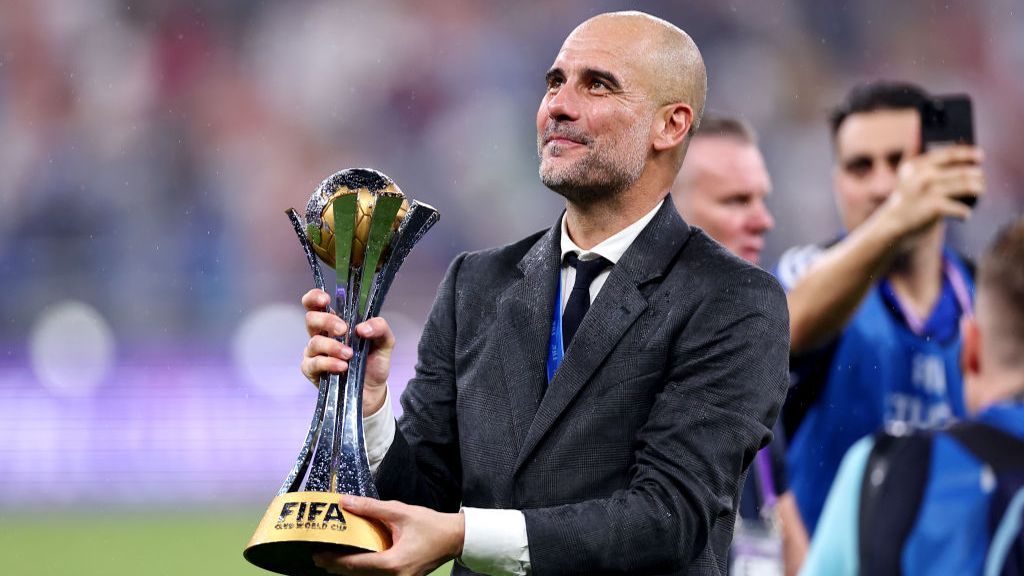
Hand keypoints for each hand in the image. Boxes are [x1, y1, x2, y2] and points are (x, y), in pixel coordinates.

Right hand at [300, 288, 394, 414]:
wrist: (372, 391)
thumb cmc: (374, 362)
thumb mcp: (385, 342)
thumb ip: (380, 327)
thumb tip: (362, 328)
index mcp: (335, 322)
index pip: (316, 304)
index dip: (314, 297)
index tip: (325, 299)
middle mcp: (322, 334)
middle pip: (311, 318)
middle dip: (327, 321)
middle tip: (344, 330)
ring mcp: (315, 353)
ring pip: (314, 342)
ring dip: (333, 346)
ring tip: (350, 355)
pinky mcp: (312, 371)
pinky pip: (313, 363)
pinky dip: (328, 363)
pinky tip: (342, 367)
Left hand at [312, 496, 464, 575]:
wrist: (454, 538)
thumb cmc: (431, 526)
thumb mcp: (400, 512)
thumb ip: (371, 508)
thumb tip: (345, 502)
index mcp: (393, 563)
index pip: (356, 565)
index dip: (334, 561)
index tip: (318, 555)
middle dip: (337, 567)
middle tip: (318, 557)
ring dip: (349, 569)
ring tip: (332, 558)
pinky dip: (363, 569)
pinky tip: (354, 561)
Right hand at [880, 145, 983, 238]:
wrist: (893, 224)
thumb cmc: (910, 199)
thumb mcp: (913, 178)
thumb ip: (931, 166)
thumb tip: (967, 159)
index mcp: (917, 164)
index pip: (949, 154)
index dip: (968, 153)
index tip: (980, 156)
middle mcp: (923, 175)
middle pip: (964, 171)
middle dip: (978, 176)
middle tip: (981, 182)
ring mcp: (929, 190)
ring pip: (968, 186)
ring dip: (978, 191)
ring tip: (978, 194)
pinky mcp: (935, 207)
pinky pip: (962, 208)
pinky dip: (966, 213)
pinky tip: (965, 215)